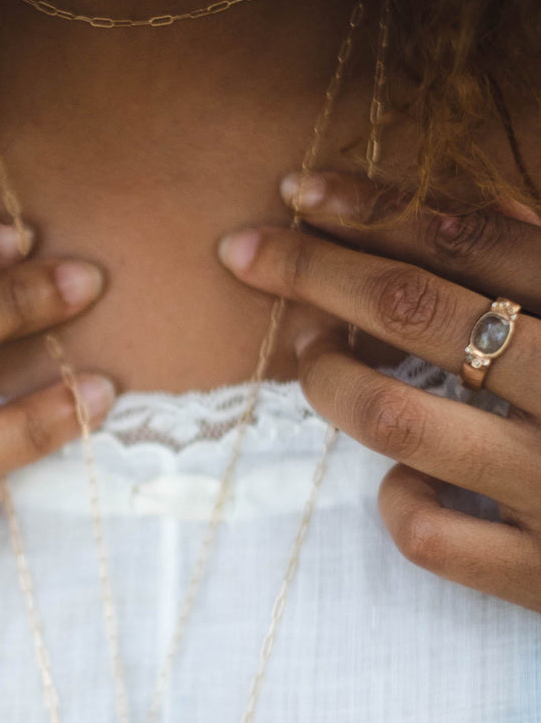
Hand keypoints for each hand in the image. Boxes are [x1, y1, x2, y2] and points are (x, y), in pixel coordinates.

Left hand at [217, 170, 540, 611]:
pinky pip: (427, 532)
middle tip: (244, 249)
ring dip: (330, 378)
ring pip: (396, 416)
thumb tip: (466, 219)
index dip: (377, 209)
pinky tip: (406, 478)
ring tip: (307, 355)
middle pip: (419, 311)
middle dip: (316, 271)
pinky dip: (398, 497)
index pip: (479, 241)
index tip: (299, 190)